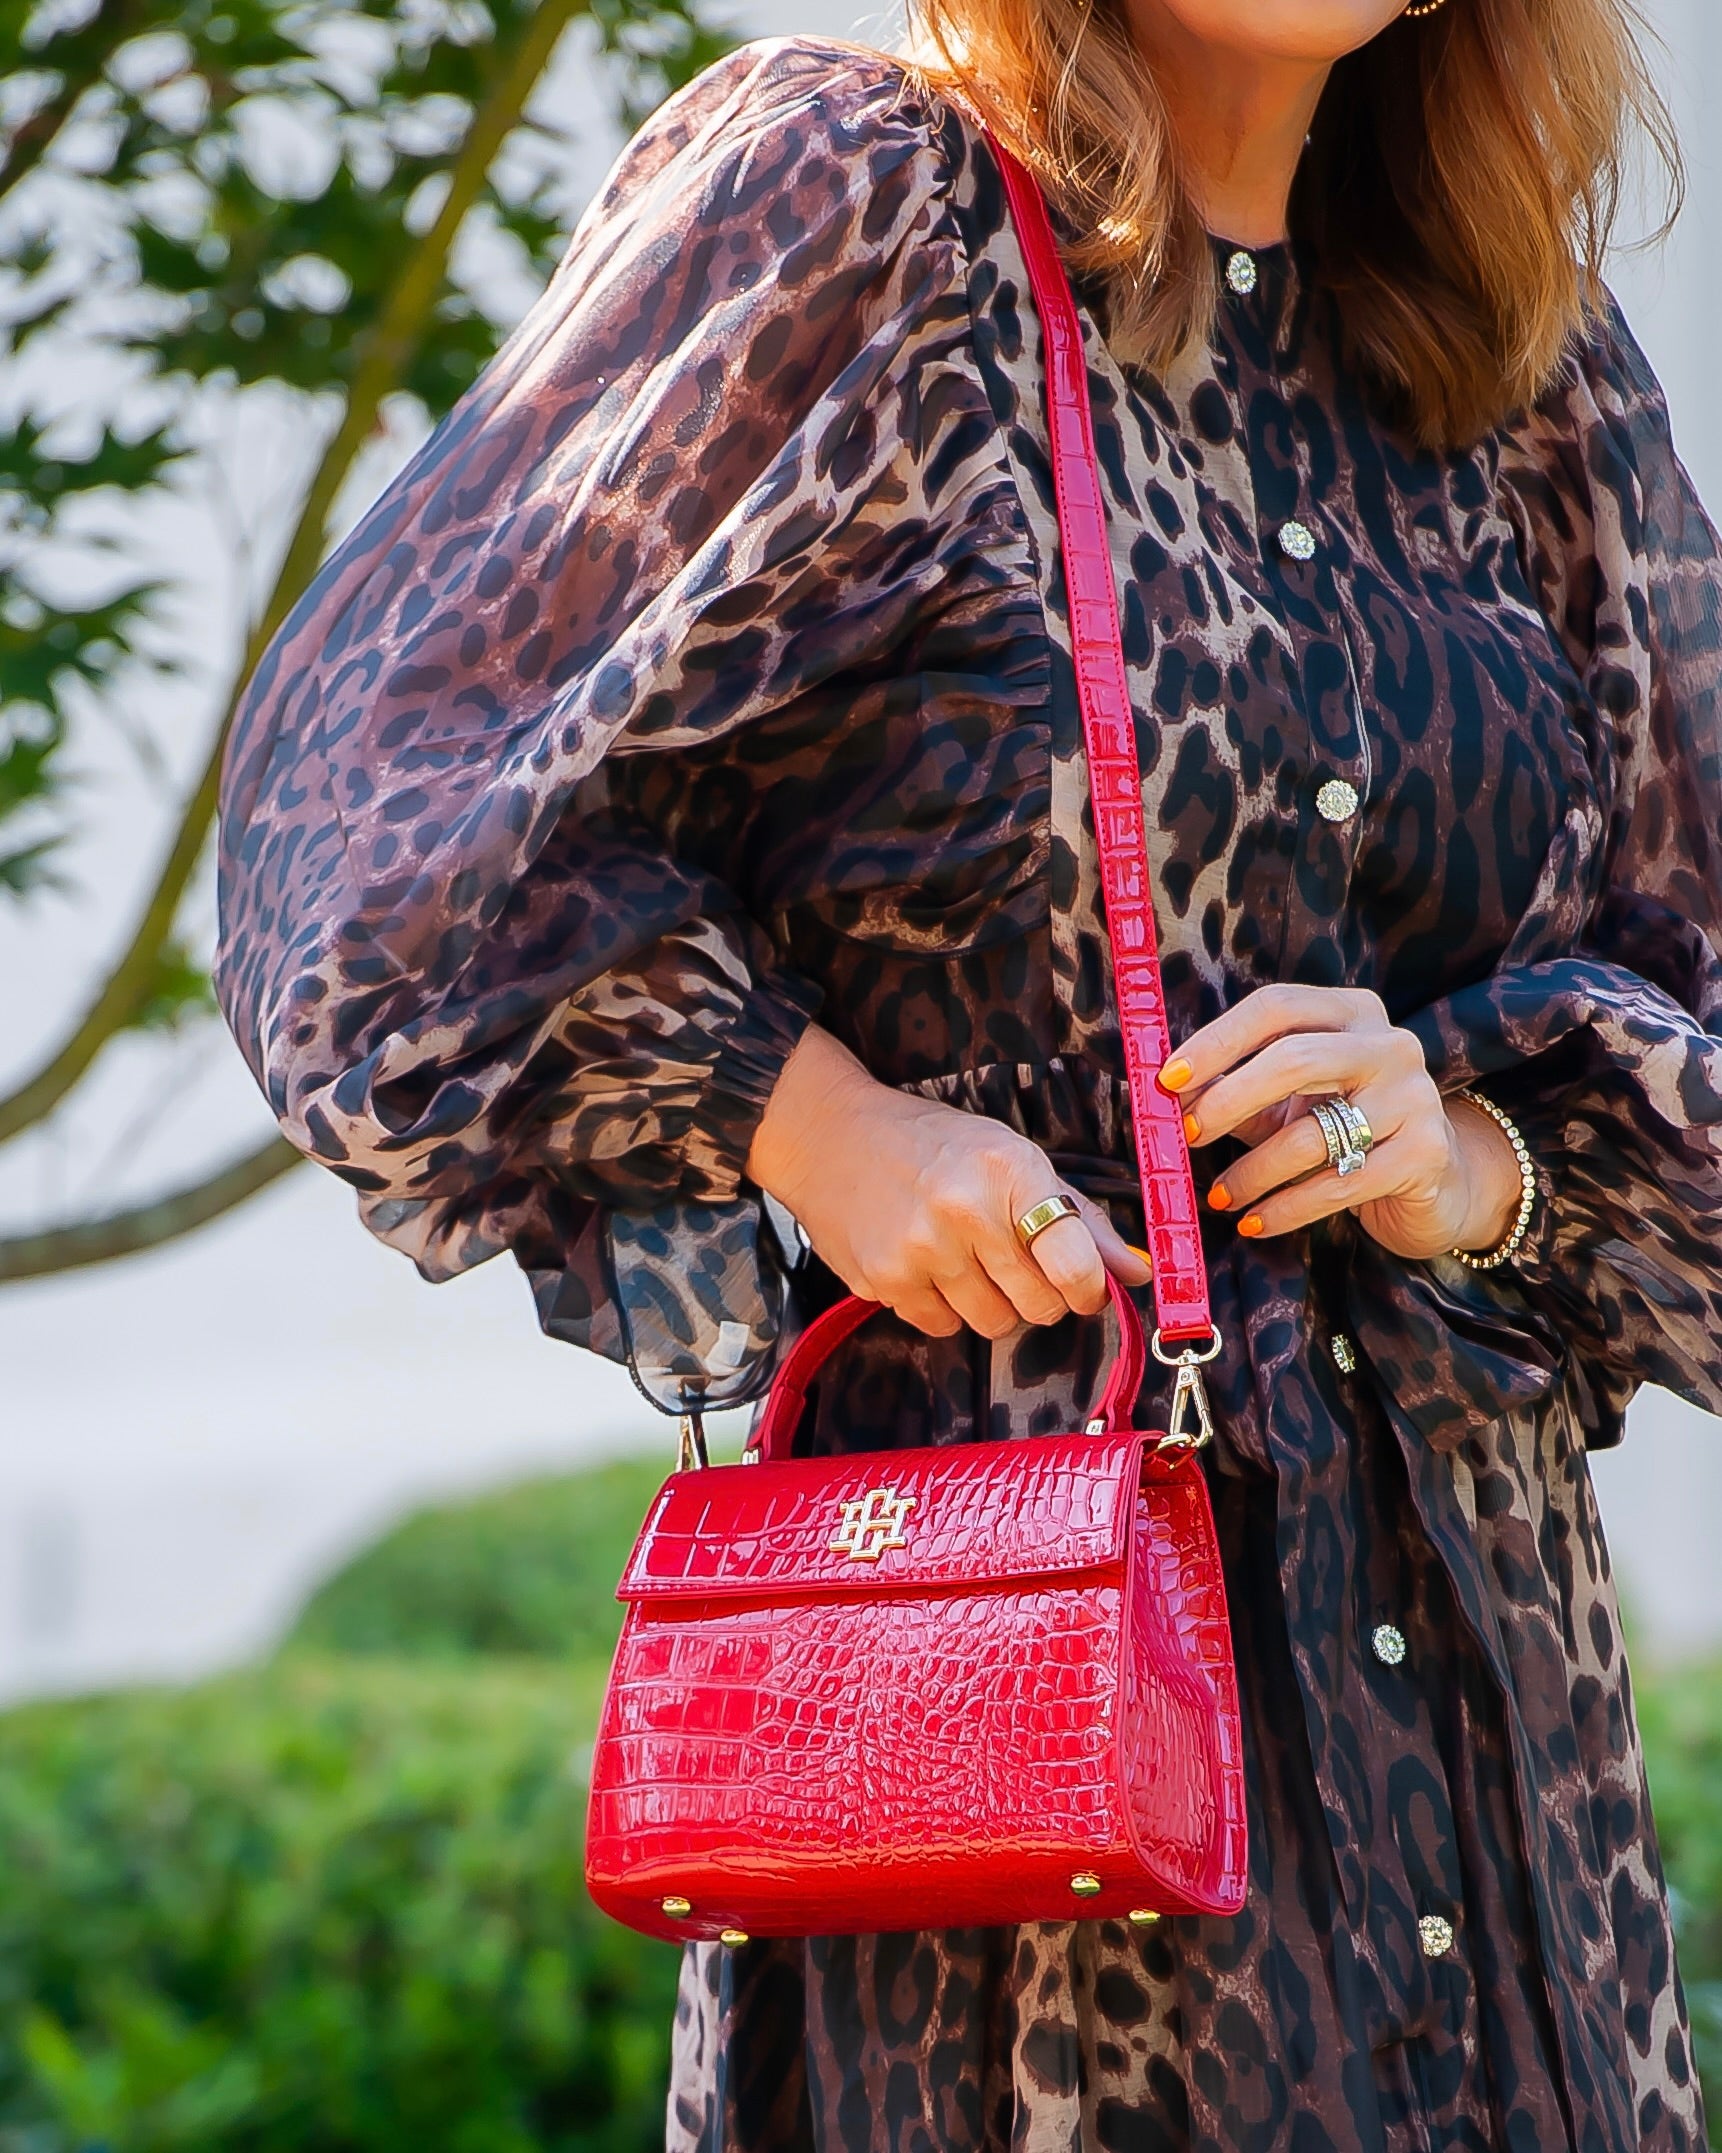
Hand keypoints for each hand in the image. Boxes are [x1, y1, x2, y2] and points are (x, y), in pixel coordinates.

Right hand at [746, 1024, 1150, 1337]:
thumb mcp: (1013, 1158)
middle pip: (1039, 1306)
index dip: (1088, 1289)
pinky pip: (942, 1327)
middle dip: (1039, 1295)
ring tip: (966, 1258)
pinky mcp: (883, 1281)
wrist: (830, 1136)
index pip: (1073, 1261)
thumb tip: (1137, 1272)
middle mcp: (965, 1211)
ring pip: (993, 1324)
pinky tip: (928, 1265)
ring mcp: (920, 1251)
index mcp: (1010, 1171)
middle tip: (1016, 1263)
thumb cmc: (934, 1145)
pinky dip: (944, 1307)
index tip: (1084, 1287)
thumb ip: (1077, 1217)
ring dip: (991, 1303)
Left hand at [1159, 986, 1521, 1260]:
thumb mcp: (1288, 1100)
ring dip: (1253, 1171)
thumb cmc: (1343, 1128)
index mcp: (1353, 1011)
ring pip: (1313, 1133)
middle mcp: (1390, 1045)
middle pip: (1295, 1059)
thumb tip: (1166, 1095)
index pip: (1277, 1007)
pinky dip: (1284, 1208)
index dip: (1218, 1040)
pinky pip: (1337, 1186)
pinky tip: (1253, 1222)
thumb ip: (1234, 1089)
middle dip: (1228, 1099)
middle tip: (1187, 1135)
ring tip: (1220, 1196)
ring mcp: (1415, 1098)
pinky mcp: (1425, 1155)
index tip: (1168, 1079)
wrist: (1436, 1181)